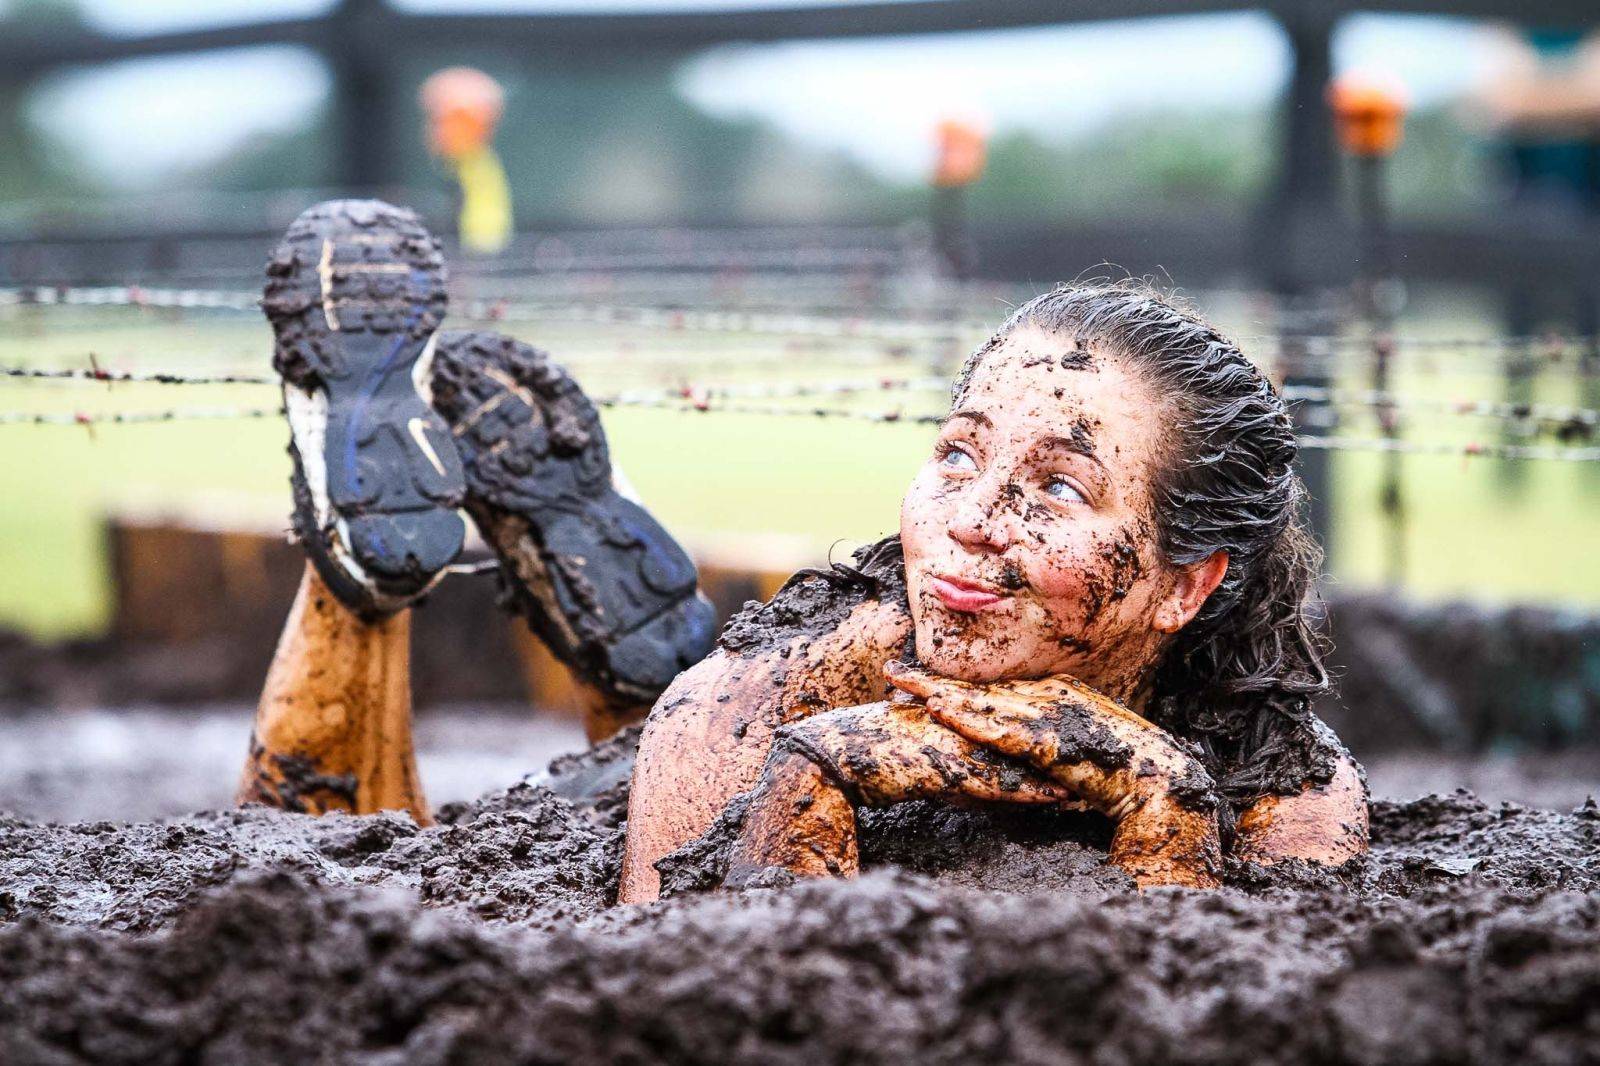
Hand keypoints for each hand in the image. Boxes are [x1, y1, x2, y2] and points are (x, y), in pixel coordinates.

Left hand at [883, 662, 1222, 887]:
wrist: (1157, 779)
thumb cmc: (1121, 769)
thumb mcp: (1078, 746)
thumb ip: (1049, 740)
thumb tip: (1020, 748)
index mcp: (1056, 693)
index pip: (994, 685)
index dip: (954, 681)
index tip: (917, 677)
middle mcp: (1049, 694)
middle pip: (979, 685)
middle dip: (932, 678)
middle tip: (890, 671)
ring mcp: (1049, 713)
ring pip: (981, 700)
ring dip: (939, 692)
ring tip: (900, 686)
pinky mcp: (1048, 737)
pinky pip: (998, 726)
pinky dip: (966, 717)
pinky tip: (938, 712)